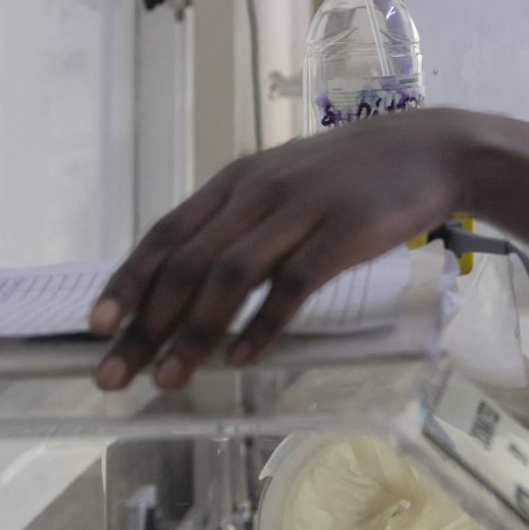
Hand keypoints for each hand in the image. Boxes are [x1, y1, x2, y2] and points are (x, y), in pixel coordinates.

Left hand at [90, 110, 473, 389]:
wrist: (431, 151)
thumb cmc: (353, 178)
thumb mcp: (284, 187)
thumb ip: (242, 225)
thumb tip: (190, 285)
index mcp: (236, 182)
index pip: (166, 233)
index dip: (128, 280)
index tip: (96, 324)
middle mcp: (258, 192)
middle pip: (188, 264)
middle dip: (145, 324)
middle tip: (116, 373)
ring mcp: (302, 210)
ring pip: (231, 275)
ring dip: (195, 333)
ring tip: (172, 378)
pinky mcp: (345, 232)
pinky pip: (294, 285)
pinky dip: (263, 325)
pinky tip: (242, 359)